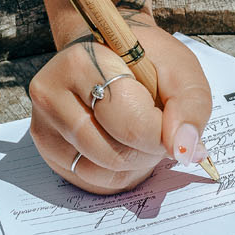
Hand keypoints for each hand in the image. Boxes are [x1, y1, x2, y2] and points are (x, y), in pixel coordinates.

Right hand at [28, 20, 212, 193]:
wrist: (107, 52)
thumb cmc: (143, 59)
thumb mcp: (179, 69)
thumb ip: (190, 106)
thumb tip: (185, 149)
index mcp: (81, 64)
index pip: (131, 124)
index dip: (164, 135)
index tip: (175, 124)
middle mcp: (51, 95)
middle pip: (116, 155)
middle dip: (149, 151)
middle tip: (156, 125)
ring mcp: (44, 126)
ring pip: (103, 173)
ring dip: (135, 165)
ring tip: (141, 135)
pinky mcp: (47, 150)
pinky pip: (91, 182)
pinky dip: (118, 174)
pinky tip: (124, 146)